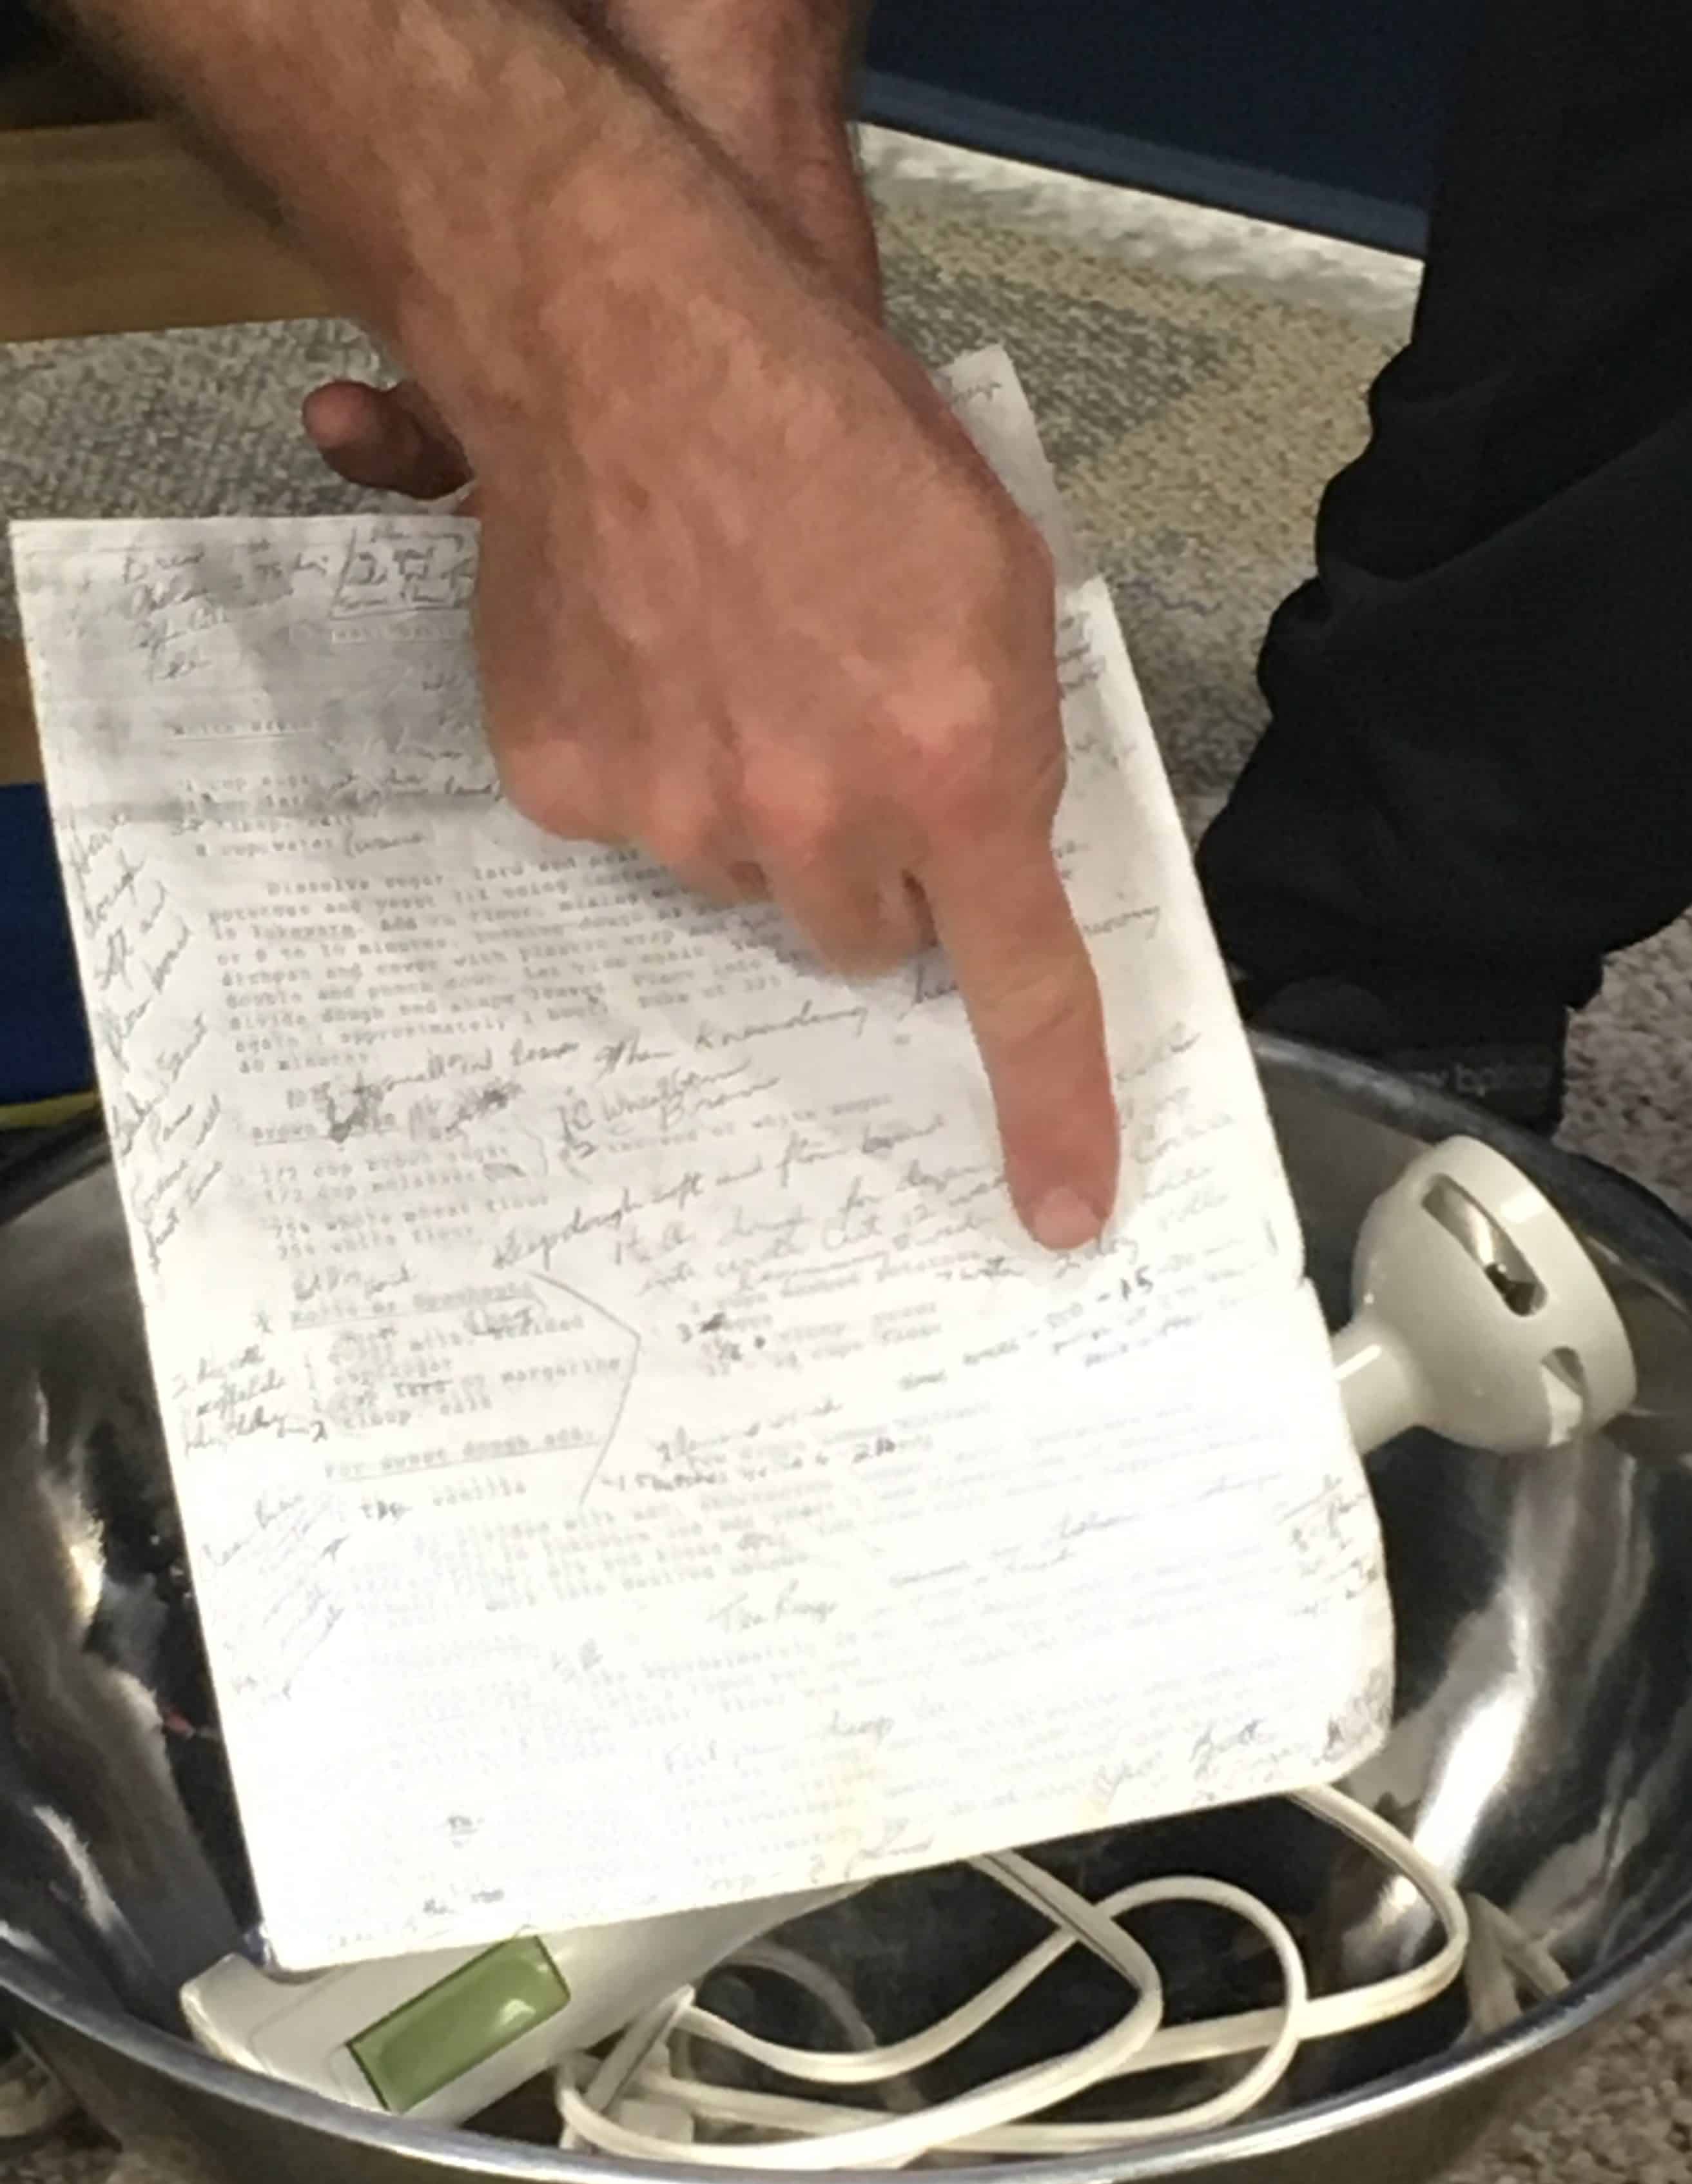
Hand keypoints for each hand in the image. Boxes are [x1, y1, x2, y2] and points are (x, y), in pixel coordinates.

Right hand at [303, 31, 1117, 1252]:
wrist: (637, 341)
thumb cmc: (837, 433)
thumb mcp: (995, 583)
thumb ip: (1006, 744)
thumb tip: (980, 860)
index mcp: (955, 769)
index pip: (1022, 984)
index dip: (1050, 1108)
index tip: (1059, 1211)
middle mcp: (814, 819)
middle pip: (859, 935)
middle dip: (869, 861)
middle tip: (843, 734)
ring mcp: (678, 812)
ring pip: (742, 882)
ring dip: (757, 809)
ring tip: (739, 663)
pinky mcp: (569, 785)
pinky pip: (634, 829)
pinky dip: (652, 764)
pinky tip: (652, 657)